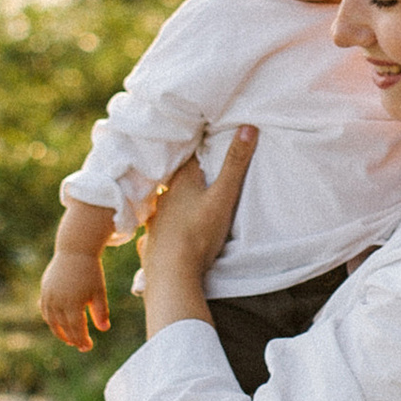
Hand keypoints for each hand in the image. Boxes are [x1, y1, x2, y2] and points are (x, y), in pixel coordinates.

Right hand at [38, 244, 111, 351]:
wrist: (74, 251)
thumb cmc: (90, 272)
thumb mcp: (99, 292)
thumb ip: (101, 311)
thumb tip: (104, 329)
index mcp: (73, 303)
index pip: (76, 329)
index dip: (82, 340)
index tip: (88, 347)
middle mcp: (58, 302)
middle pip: (64, 327)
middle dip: (73, 339)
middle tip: (81, 346)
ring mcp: (49, 296)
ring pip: (52, 321)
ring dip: (60, 332)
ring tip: (70, 339)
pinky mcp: (44, 291)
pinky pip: (45, 311)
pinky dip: (51, 320)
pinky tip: (59, 325)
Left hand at [139, 126, 257, 323]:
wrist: (171, 273)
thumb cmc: (198, 233)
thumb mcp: (223, 197)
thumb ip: (235, 164)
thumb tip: (248, 126)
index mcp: (181, 181)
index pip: (189, 156)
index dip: (199, 148)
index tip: (208, 140)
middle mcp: (164, 196)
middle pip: (176, 177)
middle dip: (187, 172)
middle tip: (199, 168)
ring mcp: (155, 218)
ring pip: (164, 200)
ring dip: (174, 197)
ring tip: (185, 196)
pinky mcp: (152, 239)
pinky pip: (157, 223)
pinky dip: (163, 220)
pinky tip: (166, 225)